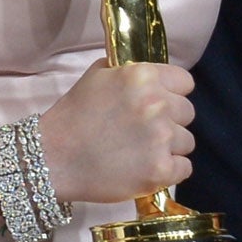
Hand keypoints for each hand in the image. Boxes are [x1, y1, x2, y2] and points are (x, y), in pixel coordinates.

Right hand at [38, 60, 195, 205]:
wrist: (54, 157)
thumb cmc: (72, 116)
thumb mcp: (95, 77)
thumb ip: (126, 71)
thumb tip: (150, 74)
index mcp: (142, 76)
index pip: (185, 81)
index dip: (173, 93)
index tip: (160, 103)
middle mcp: (156, 104)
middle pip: (188, 112)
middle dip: (171, 121)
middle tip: (145, 131)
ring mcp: (160, 138)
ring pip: (187, 141)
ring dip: (169, 147)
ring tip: (141, 151)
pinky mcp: (160, 170)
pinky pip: (184, 168)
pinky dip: (168, 170)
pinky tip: (145, 168)